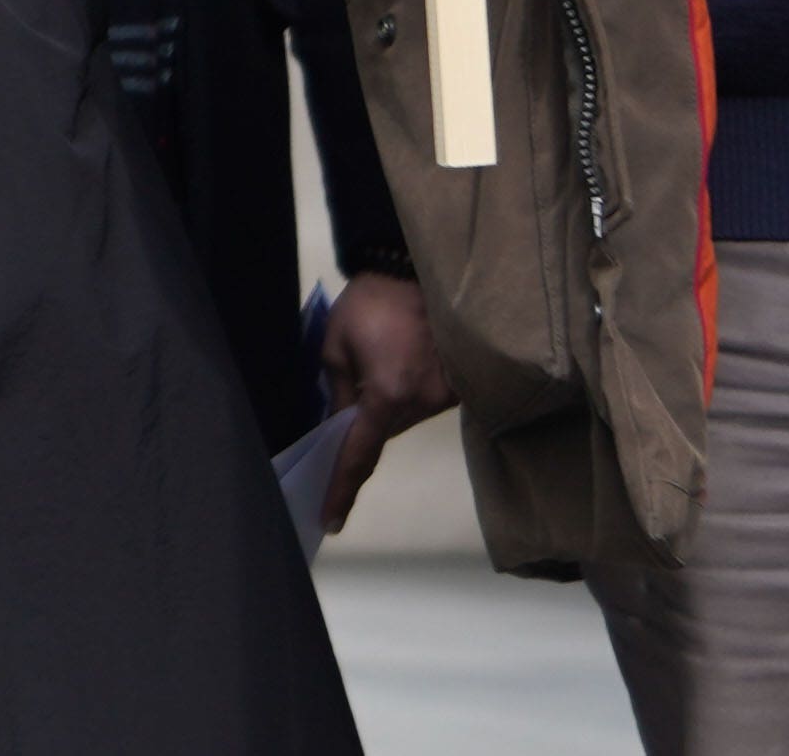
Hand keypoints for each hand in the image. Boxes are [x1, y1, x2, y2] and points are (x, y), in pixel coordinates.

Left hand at [312, 271, 456, 528]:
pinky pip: (421, 403)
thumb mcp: (336, 344)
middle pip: (383, 435)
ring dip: (384, 406)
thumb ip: (337, 390)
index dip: (342, 488)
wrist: (417, 268)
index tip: (329, 520)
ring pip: (402, 419)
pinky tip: (395, 365)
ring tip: (375, 365)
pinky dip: (403, 394)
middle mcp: (422, 405)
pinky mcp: (458, 386)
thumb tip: (338, 423)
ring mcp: (445, 397)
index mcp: (387, 396)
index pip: (360, 455)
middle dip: (360, 429)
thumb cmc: (371, 302)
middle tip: (342, 406)